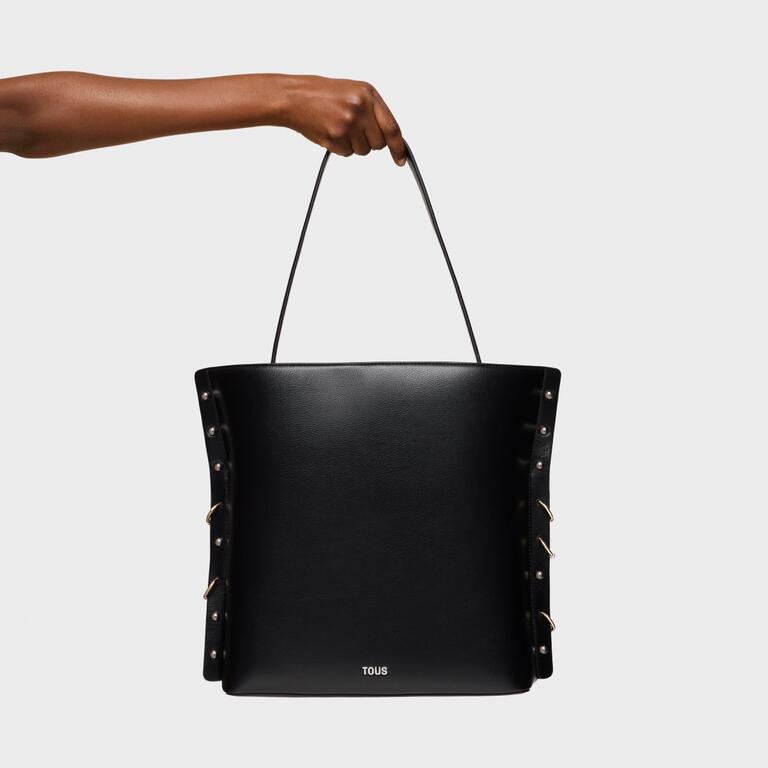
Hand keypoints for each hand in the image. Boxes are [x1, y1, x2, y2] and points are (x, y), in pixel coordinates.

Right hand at [278, 75, 406, 164]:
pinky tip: (330, 131)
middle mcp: (361, 108)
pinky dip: (340, 147)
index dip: (398, 147)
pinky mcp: (336, 137)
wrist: (295, 97)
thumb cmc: (322, 94)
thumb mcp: (354, 93)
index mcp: (368, 94)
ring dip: (353, 144)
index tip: (401, 159)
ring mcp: (349, 123)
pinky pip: (347, 153)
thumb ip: (373, 111)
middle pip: (378, 143)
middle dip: (369, 142)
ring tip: (339, 126)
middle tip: (353, 129)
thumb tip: (390, 137)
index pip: (392, 127)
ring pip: (363, 150)